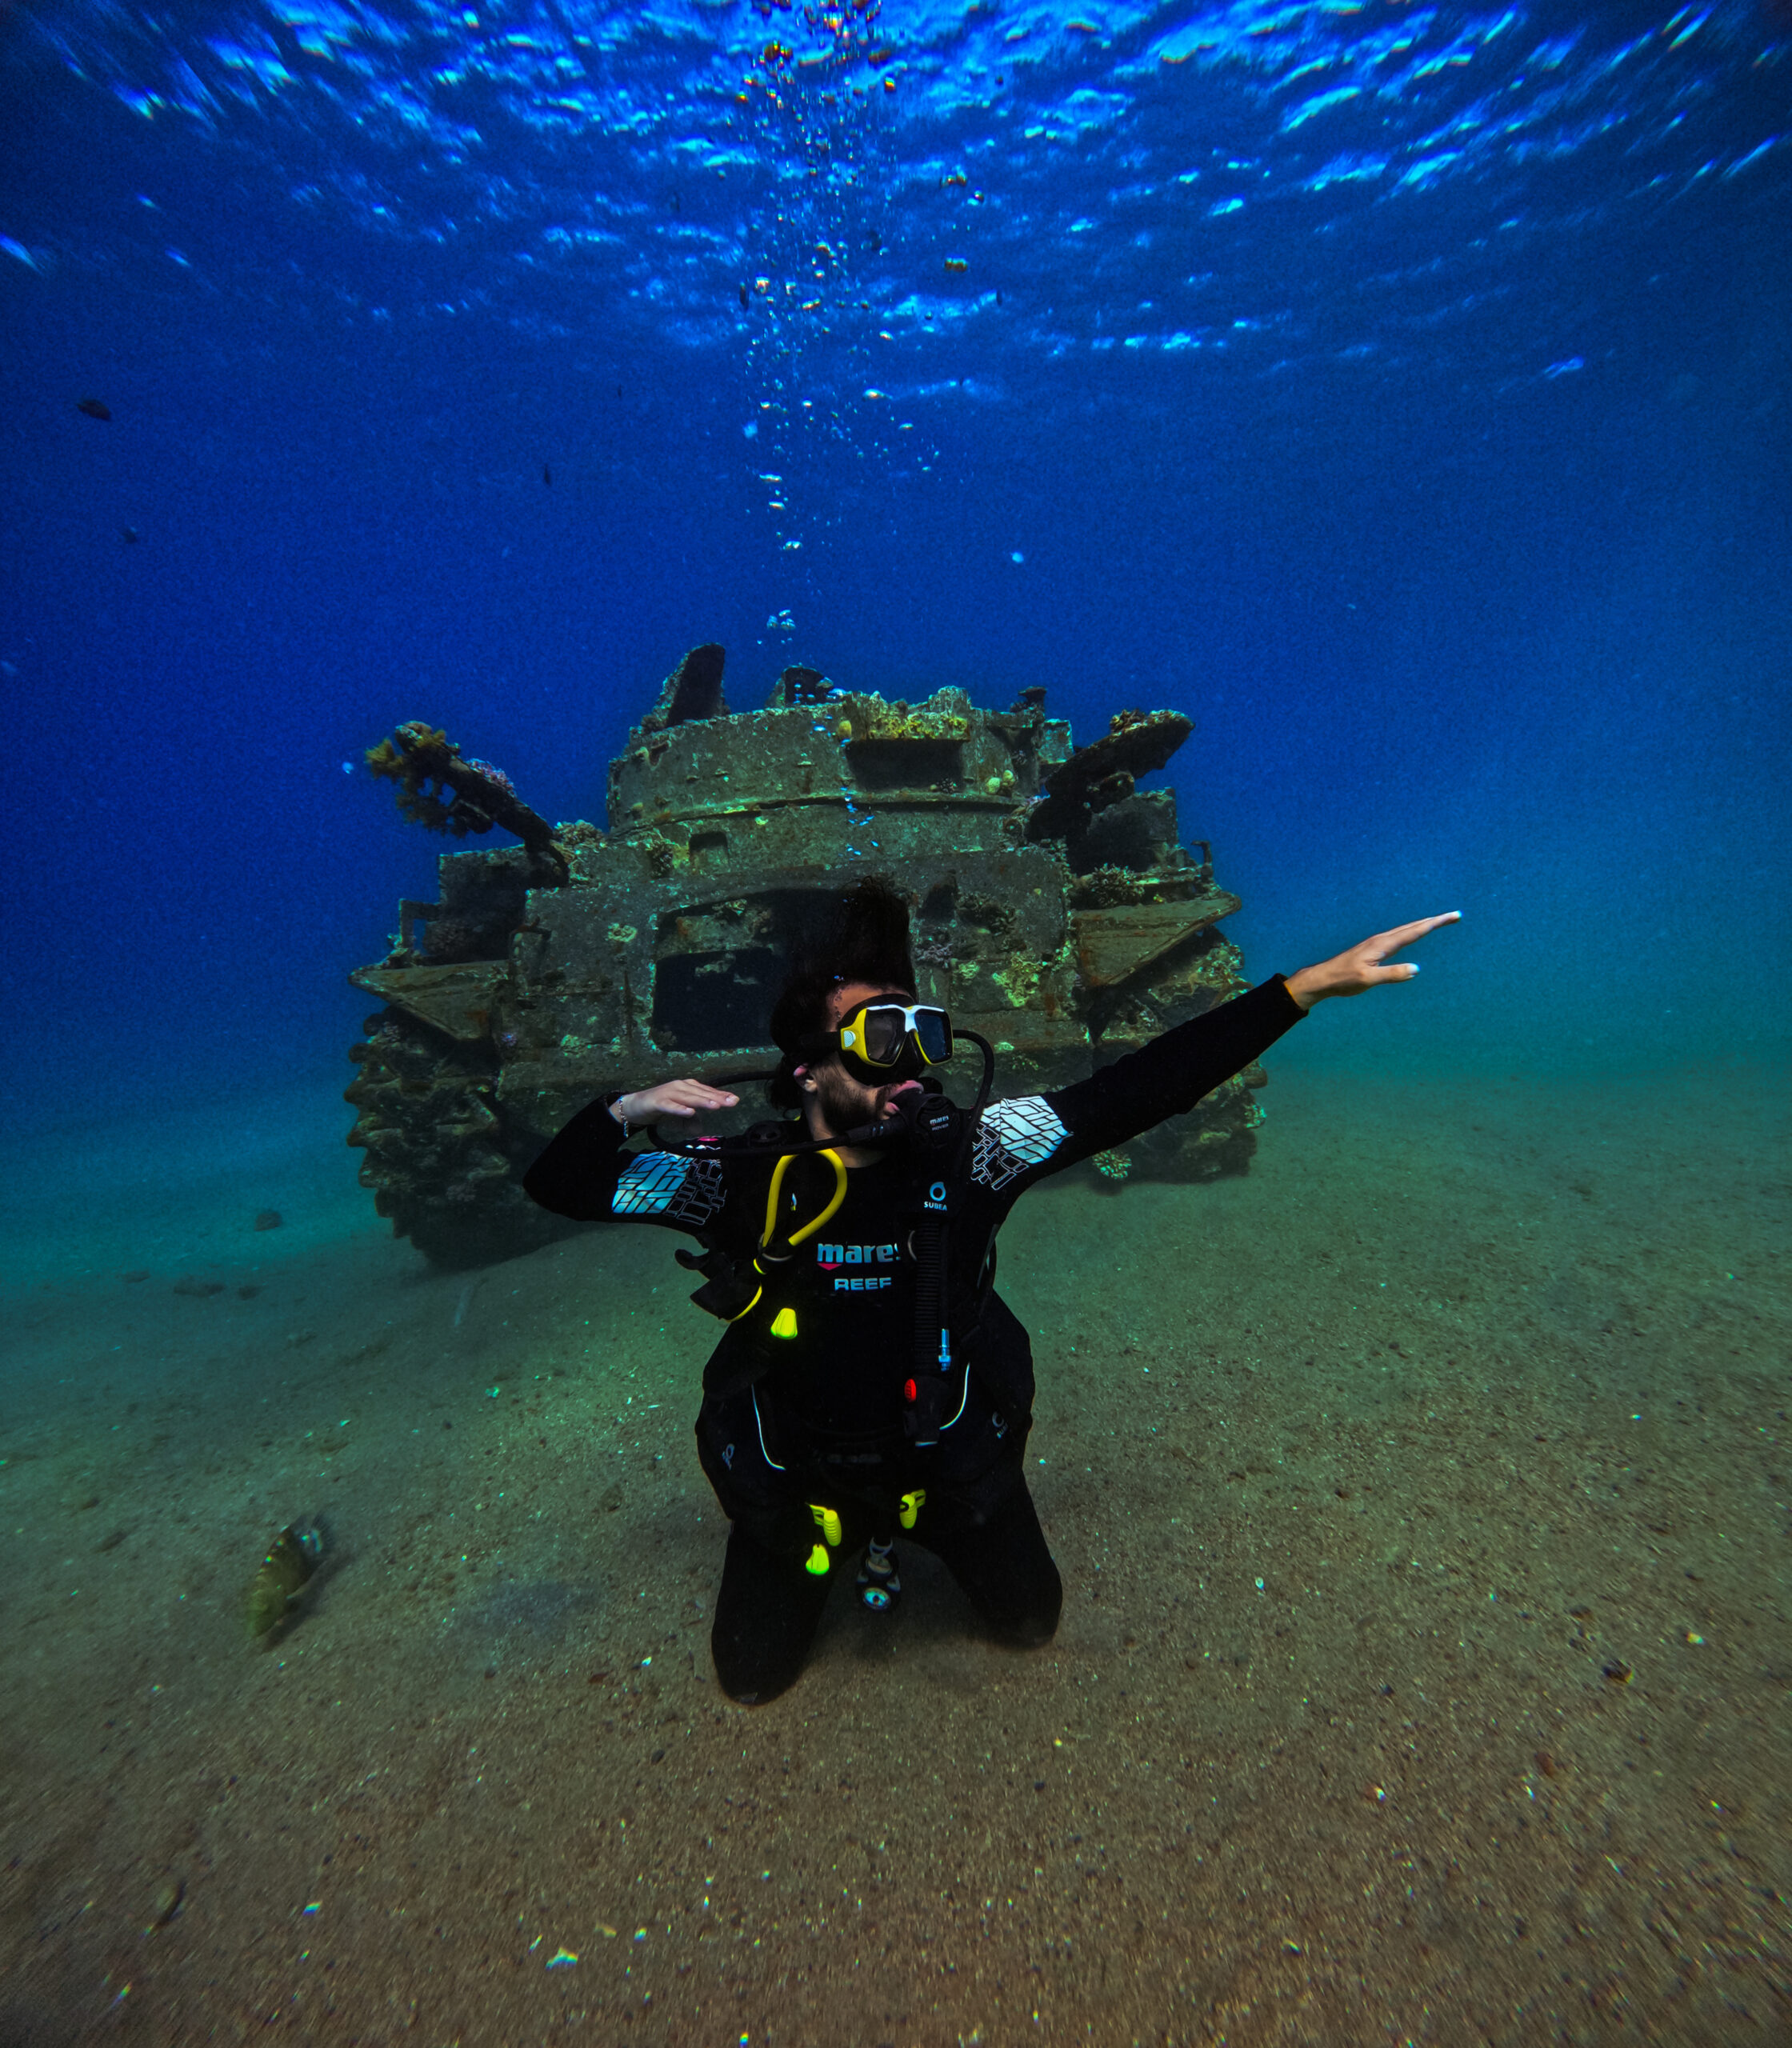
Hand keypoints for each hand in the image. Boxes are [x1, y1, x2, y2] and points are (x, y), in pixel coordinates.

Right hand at [611, 1079, 739, 1127]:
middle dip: (717, 1098)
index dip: (721, 1096)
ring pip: (688, 1098)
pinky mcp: (657, 1101)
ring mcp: (669, 1093)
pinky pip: (670, 1106)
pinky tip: (690, 1112)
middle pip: (701, 1093)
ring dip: (702, 1102)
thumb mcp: (679, 1119)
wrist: (635, 1107)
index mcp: (688, 1088)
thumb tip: (700, 1130)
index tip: (735, 1100)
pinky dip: (680, 1109)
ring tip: (716, 1106)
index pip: (707, 1092)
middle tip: (732, 1102)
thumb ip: (691, 1123)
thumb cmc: (661, 1111)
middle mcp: (680, 1087)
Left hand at [1285, 912, 1459, 1009]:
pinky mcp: (1373, 949)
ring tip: (1438, 921)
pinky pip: (1398, 937)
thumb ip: (1391, 974)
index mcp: (1383, 944)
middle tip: (1455, 916)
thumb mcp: (1368, 980)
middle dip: (1435, 920)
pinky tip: (1411, 935)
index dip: (1436, 923)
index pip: (1416, 931)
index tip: (1453, 916)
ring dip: (1424, 925)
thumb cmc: (1344, 980)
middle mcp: (1382, 940)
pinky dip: (1411, 932)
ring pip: (1406, 930)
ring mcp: (1377, 943)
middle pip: (1414, 926)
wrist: (1322, 978)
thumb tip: (1416, 969)